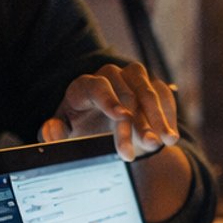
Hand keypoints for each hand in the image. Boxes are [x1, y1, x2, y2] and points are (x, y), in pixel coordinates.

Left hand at [41, 62, 178, 160]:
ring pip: (148, 92)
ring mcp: (133, 78)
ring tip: (166, 141)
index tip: (122, 117)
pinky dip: (169, 115)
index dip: (109, 99)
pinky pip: (164, 96)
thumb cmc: (80, 131)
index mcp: (83, 87)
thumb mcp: (63, 137)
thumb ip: (52, 135)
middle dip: (138, 123)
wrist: (102, 130)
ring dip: (158, 117)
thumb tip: (53, 129)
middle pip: (126, 94)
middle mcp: (109, 76)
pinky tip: (170, 136)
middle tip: (147, 145)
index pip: (96, 86)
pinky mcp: (152, 85)